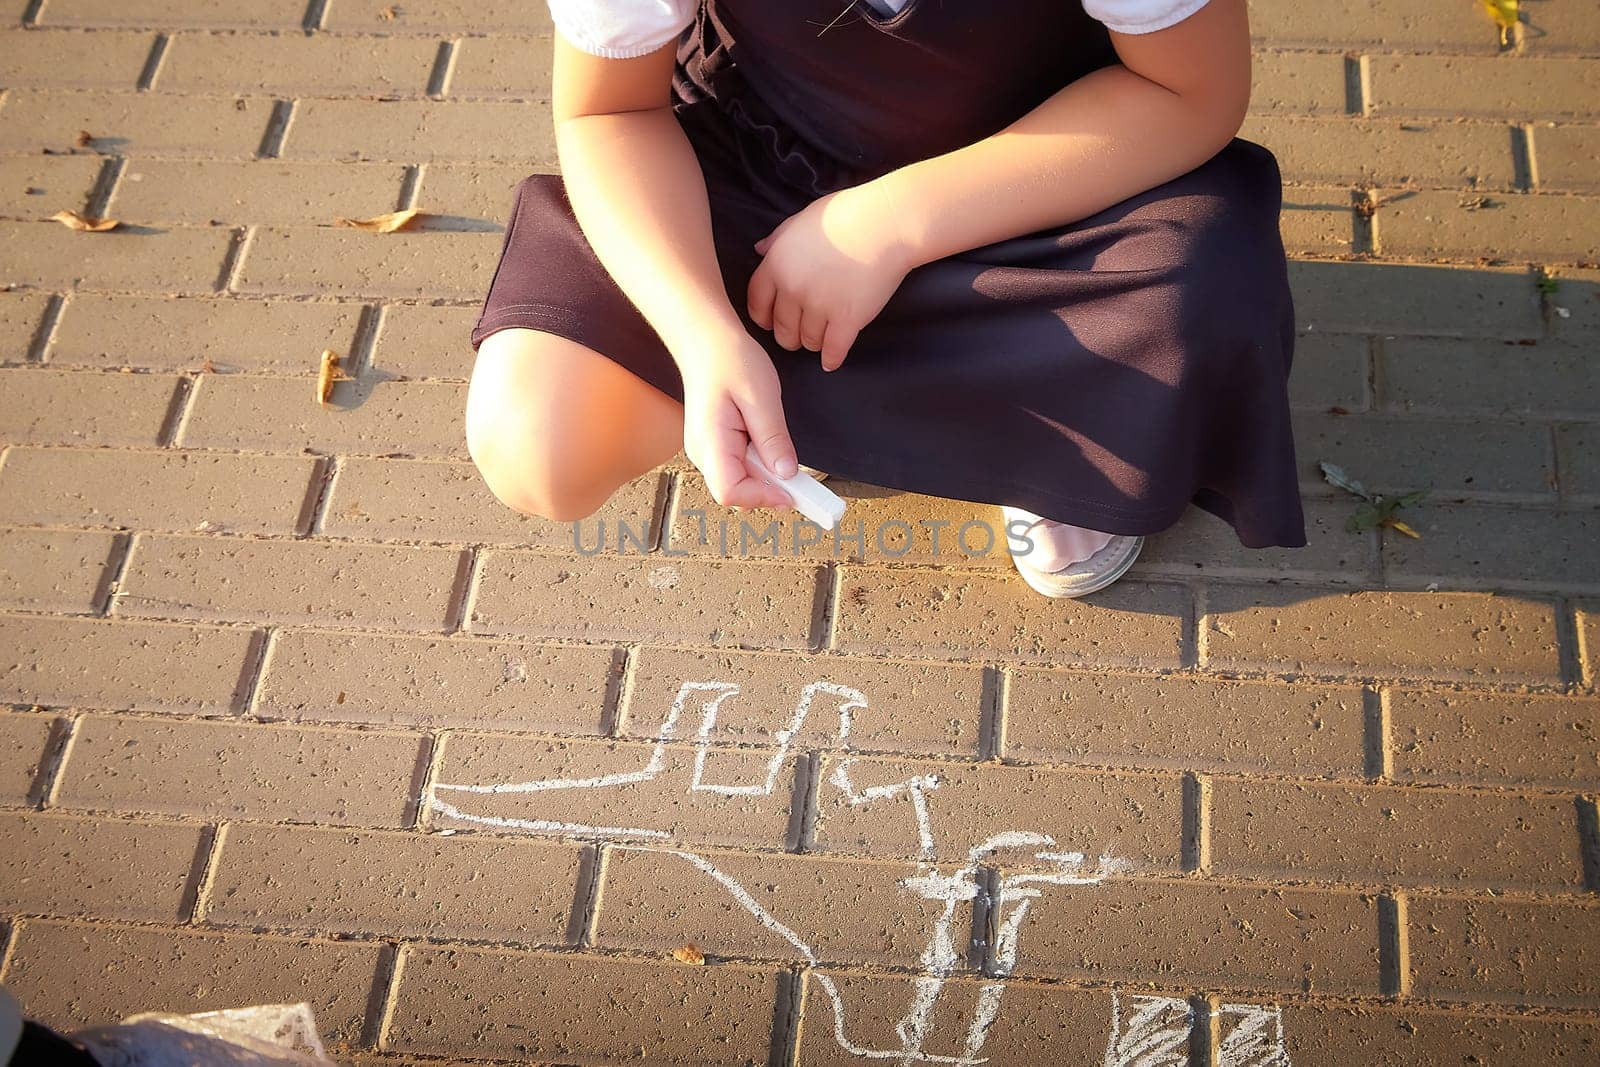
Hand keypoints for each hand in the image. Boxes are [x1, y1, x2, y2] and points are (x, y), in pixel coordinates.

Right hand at [679, 329, 798, 510]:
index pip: (731, 492)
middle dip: (767, 490)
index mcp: (710, 442)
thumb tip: (786, 473)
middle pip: (735, 493)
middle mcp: (703, 453)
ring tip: (781, 452)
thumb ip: (772, 438)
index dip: (763, 497)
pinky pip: (738, 467)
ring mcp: (706, 451)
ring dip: (764, 477)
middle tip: (799, 478)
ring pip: (738, 483)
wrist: (707, 340)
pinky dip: (758, 465)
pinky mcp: (715, 446)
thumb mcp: (760, 396)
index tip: (793, 490)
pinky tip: (767, 445)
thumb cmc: (730, 360)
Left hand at [747, 178, 914, 371]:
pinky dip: (832, 358)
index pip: (756, 303)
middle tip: (799, 335)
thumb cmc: (845, 214)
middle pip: (782, 329)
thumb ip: (778, 239)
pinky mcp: (847, 320)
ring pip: (808, 341)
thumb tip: (759, 250)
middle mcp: (793, 289)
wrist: (885, 224)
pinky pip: (833, 350)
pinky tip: (832, 360)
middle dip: (789, 335)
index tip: (770, 321)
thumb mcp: (802, 219)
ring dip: (814, 343)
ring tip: (821, 339)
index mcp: (777, 264)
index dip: (763, 317)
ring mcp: (820, 307)